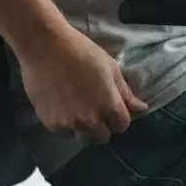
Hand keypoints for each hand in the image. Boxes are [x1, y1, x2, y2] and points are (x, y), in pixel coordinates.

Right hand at [15, 26, 148, 144]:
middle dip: (103, 127)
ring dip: (85, 130)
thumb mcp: (109, 67)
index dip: (119, 119)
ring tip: (79, 114)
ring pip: (83, 139)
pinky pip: (64, 134)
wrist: (44, 46)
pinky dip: (67, 126)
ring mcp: (70, 123)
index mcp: (109, 104)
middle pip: (103, 137)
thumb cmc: (81, 51)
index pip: (122, 126)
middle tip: (95, 112)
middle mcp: (91, 119)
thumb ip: (125, 92)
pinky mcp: (51, 123)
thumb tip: (142, 108)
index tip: (112, 110)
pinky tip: (64, 110)